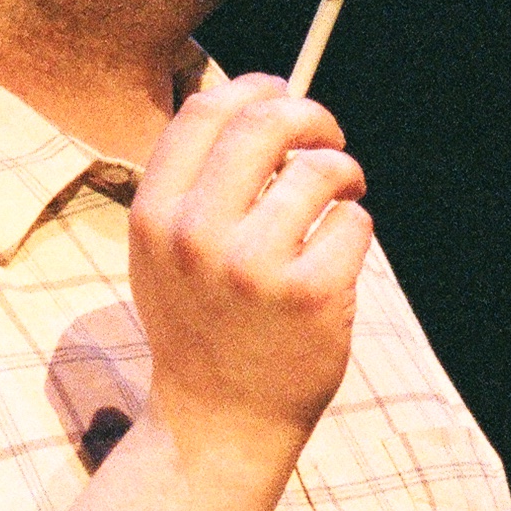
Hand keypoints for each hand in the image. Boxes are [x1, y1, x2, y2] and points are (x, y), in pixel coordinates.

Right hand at [129, 70, 371, 452]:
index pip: (207, 110)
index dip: (255, 87)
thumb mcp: (163, 255)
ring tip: (342, 199)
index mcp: (156, 215)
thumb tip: (257, 103)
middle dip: (313, 117)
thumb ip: (192, 184)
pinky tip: (337, 259)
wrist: (218, 422)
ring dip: (344, 175)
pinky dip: (354, 230)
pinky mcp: (310, 295)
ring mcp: (255, 266)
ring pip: (323, 170)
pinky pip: (354, 222)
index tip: (283, 93)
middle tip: (329, 138)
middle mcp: (198, 235)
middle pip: (269, 122)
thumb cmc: (200, 328)